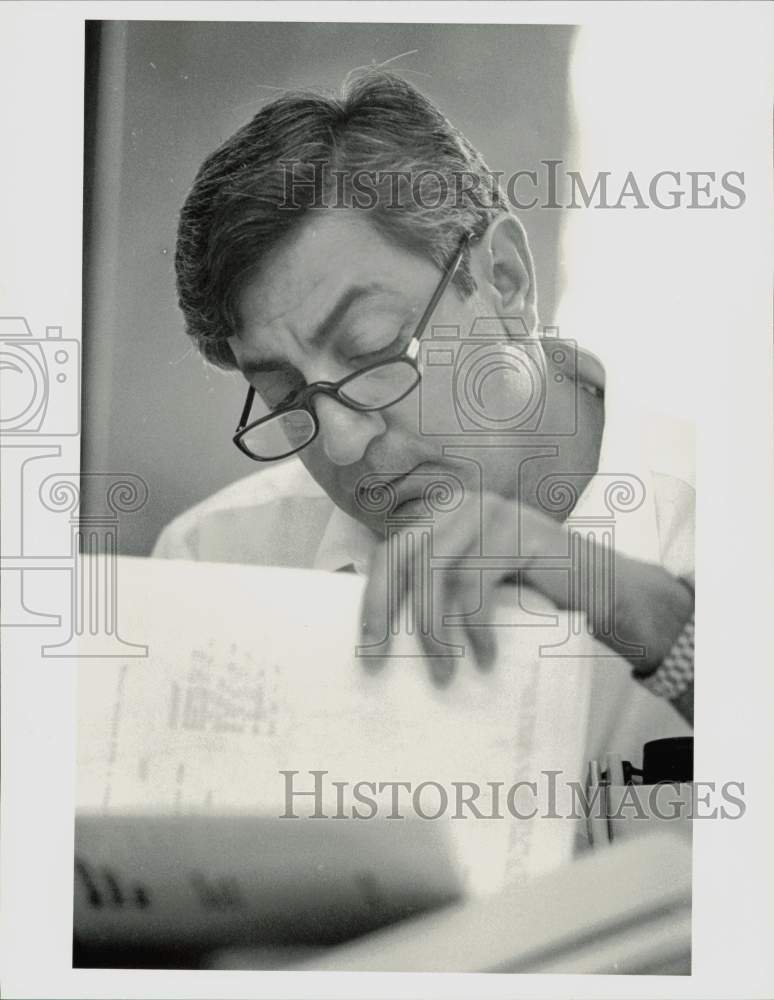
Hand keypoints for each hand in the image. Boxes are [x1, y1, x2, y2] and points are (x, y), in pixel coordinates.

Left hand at [359, 491, 693, 684]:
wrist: (609, 595)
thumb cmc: (538, 599)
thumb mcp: (478, 590)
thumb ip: (438, 590)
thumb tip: (380, 631)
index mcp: (448, 517)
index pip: (392, 552)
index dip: (373, 598)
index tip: (365, 646)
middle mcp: (466, 506)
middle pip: (406, 556)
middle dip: (387, 612)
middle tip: (381, 663)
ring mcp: (494, 514)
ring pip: (437, 571)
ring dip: (434, 630)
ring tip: (444, 674)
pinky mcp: (520, 532)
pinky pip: (476, 581)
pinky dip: (475, 625)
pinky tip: (484, 657)